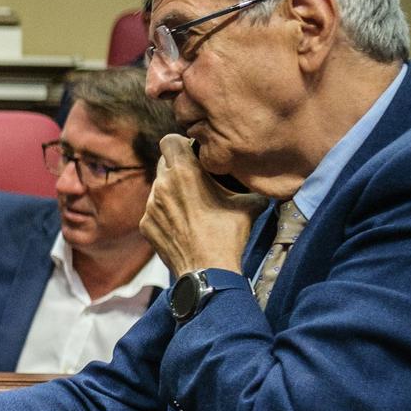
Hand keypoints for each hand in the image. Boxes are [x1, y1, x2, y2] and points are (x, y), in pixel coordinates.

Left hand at [141, 134, 266, 275]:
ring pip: (158, 187)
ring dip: (172, 191)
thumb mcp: (248, 204)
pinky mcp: (145, 224)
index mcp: (184, 172)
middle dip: (178, 166)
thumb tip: (265, 183)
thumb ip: (249, 187)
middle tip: (196, 179)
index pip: (169, 140)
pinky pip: (154, 210)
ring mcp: (150, 205)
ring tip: (192, 207)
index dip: (181, 144)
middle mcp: (161, 184)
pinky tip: (183, 225)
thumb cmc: (228, 234)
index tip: (193, 153)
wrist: (208, 270)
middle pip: (164, 162)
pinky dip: (166, 213)